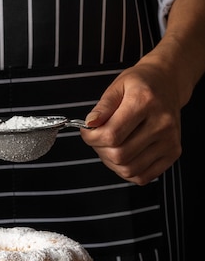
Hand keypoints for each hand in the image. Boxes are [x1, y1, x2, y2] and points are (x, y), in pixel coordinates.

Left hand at [80, 59, 181, 184]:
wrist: (168, 83)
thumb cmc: (140, 84)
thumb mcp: (117, 86)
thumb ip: (102, 107)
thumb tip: (89, 124)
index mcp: (145, 102)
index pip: (111, 134)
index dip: (91, 138)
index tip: (87, 131)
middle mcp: (162, 123)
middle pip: (119, 155)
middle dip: (100, 149)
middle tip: (98, 138)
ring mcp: (170, 141)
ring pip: (129, 170)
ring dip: (111, 162)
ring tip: (111, 145)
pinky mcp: (173, 153)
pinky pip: (142, 176)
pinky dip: (127, 171)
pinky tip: (124, 154)